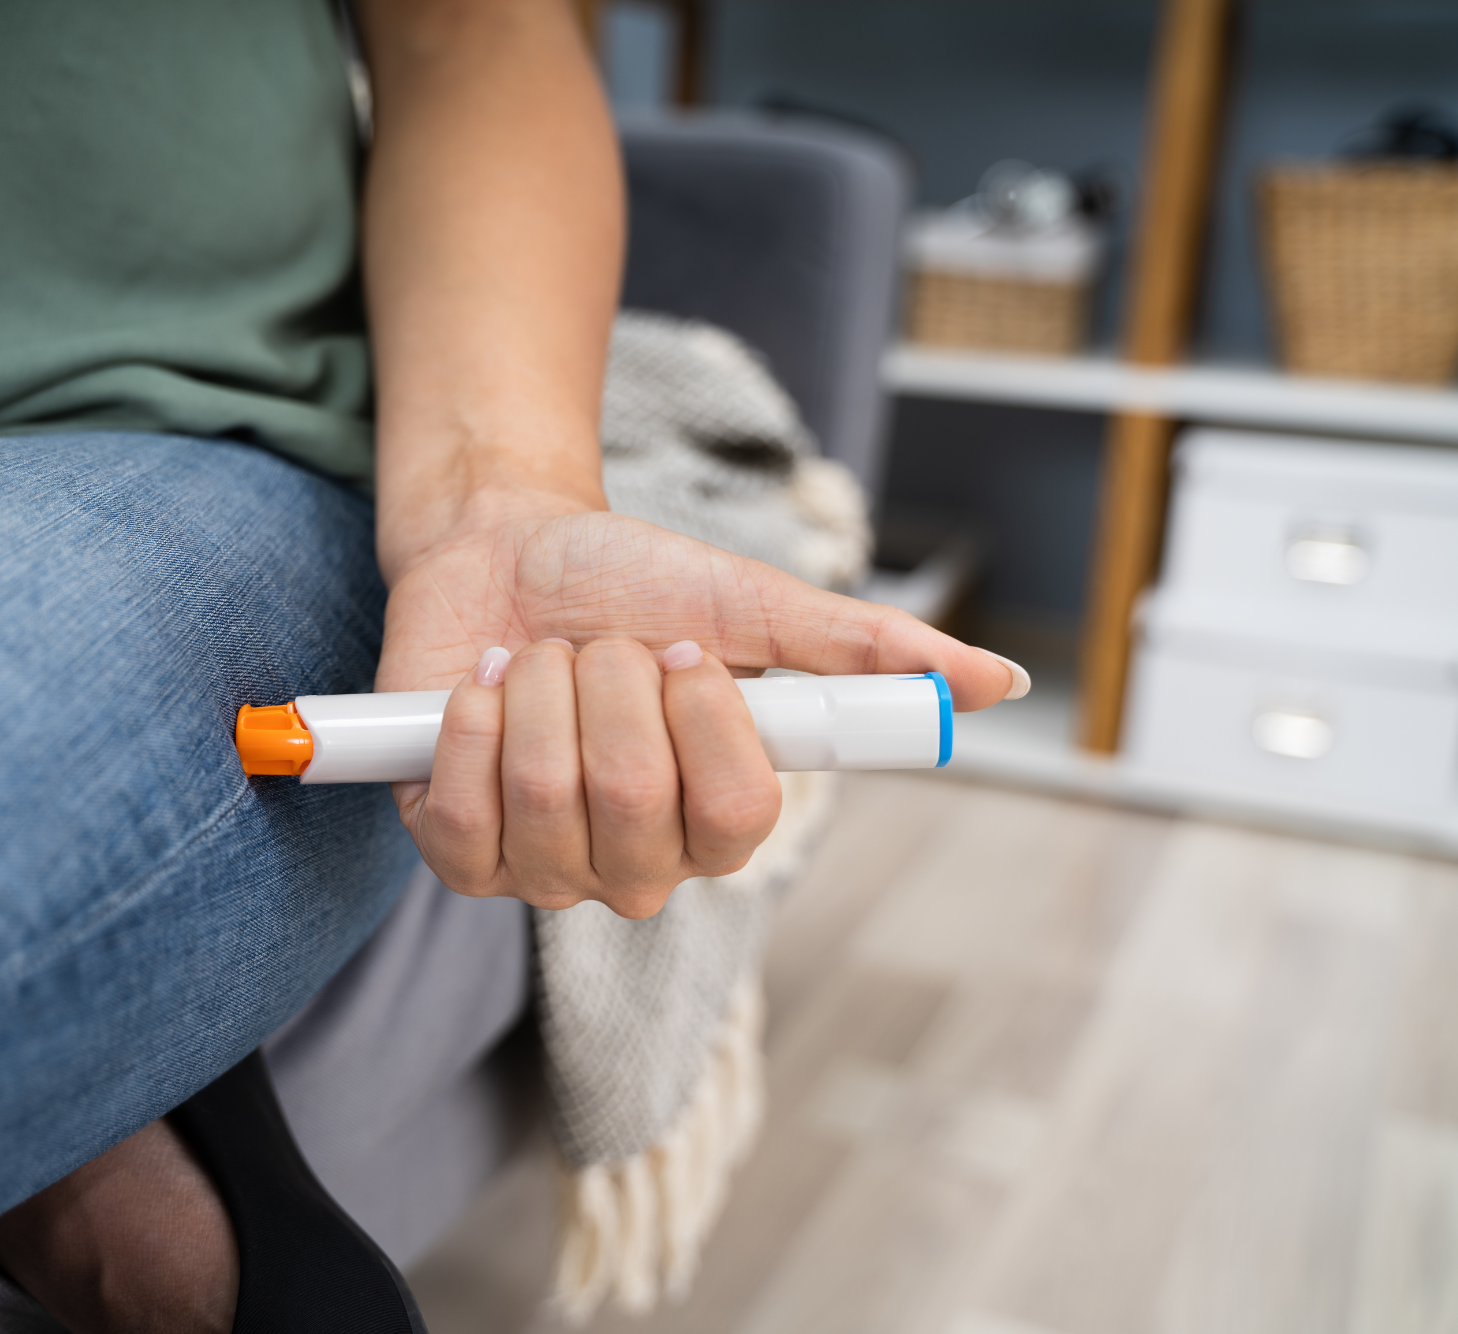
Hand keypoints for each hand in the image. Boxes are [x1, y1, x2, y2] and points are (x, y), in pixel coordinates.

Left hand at [375, 492, 1018, 918]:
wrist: (504, 546)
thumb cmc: (629, 583)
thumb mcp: (749, 605)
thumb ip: (862, 652)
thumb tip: (997, 683)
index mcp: (719, 818)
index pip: (739, 815)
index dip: (702, 722)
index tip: (680, 650)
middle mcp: (638, 864)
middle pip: (633, 804)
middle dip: (609, 685)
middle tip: (599, 646)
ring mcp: (544, 869)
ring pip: (545, 804)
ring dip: (538, 693)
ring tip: (539, 660)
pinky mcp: (459, 853)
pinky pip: (465, 821)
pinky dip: (470, 728)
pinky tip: (480, 693)